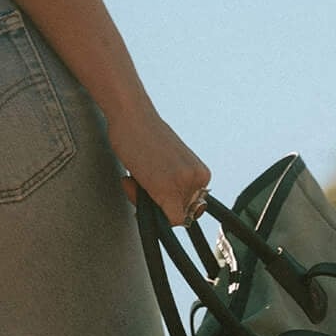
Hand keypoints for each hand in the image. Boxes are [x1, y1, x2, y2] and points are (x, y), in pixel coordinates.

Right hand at [109, 107, 210, 225]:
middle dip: (158, 204)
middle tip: (139, 182)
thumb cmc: (146, 136)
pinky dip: (146, 209)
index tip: (152, 188)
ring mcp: (185, 185)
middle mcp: (199, 180)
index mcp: (202, 174)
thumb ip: (174, 184)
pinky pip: (167, 220)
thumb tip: (169, 209)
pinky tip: (133, 182)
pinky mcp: (167, 190)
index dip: (169, 203)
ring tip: (135, 178)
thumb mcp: (170, 164)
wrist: (133, 116)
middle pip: (180, 213)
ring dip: (147, 203)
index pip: (190, 207)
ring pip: (169, 216)